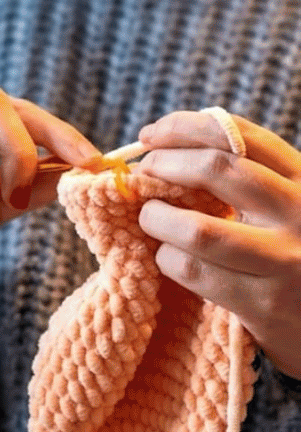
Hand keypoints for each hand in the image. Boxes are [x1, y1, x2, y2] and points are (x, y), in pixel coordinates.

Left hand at [135, 110, 300, 379]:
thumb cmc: (293, 257)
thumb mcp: (286, 208)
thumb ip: (246, 180)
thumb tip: (165, 150)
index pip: (241, 136)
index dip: (186, 128)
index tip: (150, 136)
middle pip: (219, 169)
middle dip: (167, 165)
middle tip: (144, 174)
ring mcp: (285, 259)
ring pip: (199, 229)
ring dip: (158, 218)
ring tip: (149, 217)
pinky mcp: (264, 303)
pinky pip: (194, 272)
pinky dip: (167, 259)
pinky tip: (166, 256)